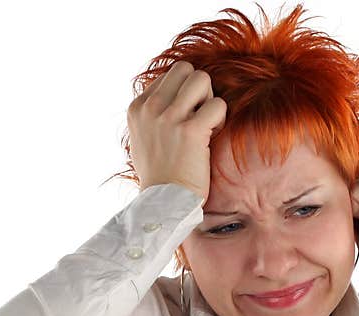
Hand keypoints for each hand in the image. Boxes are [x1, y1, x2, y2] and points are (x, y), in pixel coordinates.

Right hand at [127, 60, 227, 202]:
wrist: (163, 202)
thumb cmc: (158, 174)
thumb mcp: (142, 137)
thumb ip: (152, 113)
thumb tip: (168, 94)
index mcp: (137, 107)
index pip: (169, 75)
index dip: (184, 94)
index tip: (184, 119)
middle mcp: (150, 108)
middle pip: (186, 69)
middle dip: (199, 89)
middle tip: (200, 115)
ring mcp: (169, 117)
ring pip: (202, 79)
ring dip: (210, 100)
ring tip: (207, 124)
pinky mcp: (190, 130)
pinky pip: (218, 105)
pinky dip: (221, 119)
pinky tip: (212, 137)